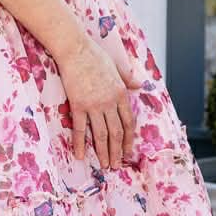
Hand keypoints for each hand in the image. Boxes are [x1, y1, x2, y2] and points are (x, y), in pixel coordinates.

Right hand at [55, 29, 142, 170]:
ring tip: (105, 165)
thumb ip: (128, 78)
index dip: (128, 139)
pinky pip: (80, 129)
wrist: (75, 50)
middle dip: (117, 151)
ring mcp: (94, 105)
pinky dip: (80, 143)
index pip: (128, 122)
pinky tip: (80, 155)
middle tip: (116, 165)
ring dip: (103, 152)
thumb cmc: (95, 55)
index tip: (127, 151)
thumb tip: (140, 85)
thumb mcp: (117, 66)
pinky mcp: (78, 105)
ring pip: (101, 134)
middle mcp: (110, 102)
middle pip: (116, 133)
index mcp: (121, 93)